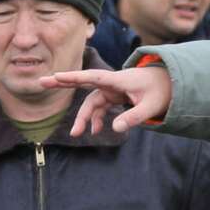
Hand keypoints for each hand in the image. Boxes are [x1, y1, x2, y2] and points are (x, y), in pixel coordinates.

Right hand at [41, 65, 173, 135]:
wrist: (168, 84)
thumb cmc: (160, 92)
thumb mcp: (150, 107)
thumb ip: (133, 118)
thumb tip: (115, 129)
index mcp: (118, 80)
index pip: (93, 77)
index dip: (74, 77)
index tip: (57, 75)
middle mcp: (111, 83)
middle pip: (83, 82)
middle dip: (62, 82)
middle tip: (41, 81)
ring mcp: (111, 89)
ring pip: (91, 102)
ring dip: (84, 117)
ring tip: (76, 134)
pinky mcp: (113, 96)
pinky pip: (99, 107)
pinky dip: (96, 119)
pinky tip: (96, 132)